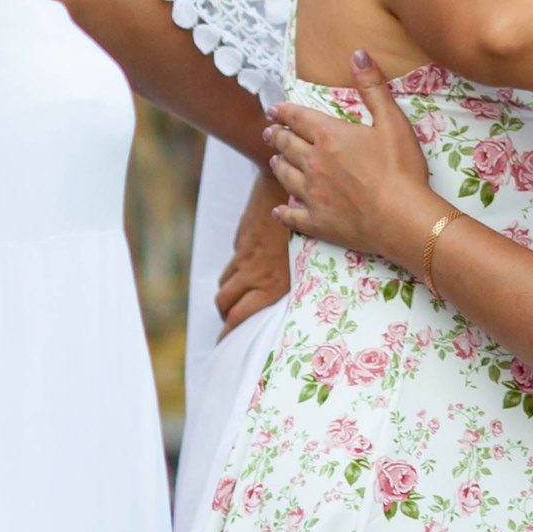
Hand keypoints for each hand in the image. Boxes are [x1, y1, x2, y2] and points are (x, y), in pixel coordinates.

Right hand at [213, 169, 291, 337]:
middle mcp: (253, 272)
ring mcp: (244, 256)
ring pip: (224, 283)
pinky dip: (235, 271)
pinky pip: (233, 262)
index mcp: (271, 284)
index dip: (228, 334)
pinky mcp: (241, 241)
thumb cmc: (307, 225)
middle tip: (229, 325)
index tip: (225, 344)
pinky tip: (247, 271)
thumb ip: (293, 283)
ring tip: (235, 302)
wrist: (281, 187)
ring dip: (227, 295)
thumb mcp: (307, 262)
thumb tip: (288, 301)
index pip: (238, 317)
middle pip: (224, 303)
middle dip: (224, 317)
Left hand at [264, 48, 441, 265]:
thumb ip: (372, 86)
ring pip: (286, 176)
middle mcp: (313, 162)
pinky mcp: (316, 221)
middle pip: (287, 146)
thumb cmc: (401, 167)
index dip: (284, 112)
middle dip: (277, 136)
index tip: (273, 109)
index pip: (299, 118)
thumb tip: (357, 53)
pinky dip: (283, 212)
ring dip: (278, 166)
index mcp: (329, 136)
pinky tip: (278, 211)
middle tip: (269, 132)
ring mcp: (312, 194)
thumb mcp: (392, 120)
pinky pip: (292, 216)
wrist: (401, 217)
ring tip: (274, 161)